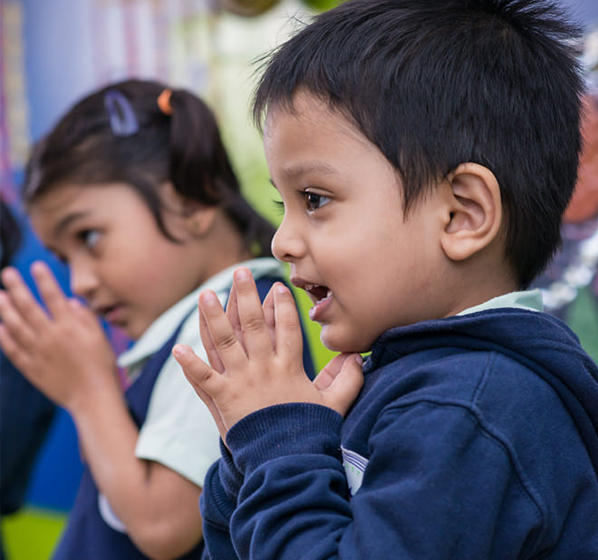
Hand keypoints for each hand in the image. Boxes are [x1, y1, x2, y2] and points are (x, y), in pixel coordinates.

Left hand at [0, 262, 119, 411]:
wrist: (93, 397)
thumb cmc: (102, 366)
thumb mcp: (100, 338)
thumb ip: (85, 317)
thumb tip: (70, 302)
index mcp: (71, 328)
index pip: (54, 297)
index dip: (44, 280)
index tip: (35, 266)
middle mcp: (51, 337)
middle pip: (29, 308)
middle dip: (17, 288)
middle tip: (7, 273)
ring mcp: (39, 353)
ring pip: (16, 326)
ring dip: (5, 309)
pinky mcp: (32, 369)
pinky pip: (13, 350)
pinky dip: (5, 338)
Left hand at [173, 267, 363, 440]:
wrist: (286, 462)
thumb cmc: (308, 433)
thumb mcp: (333, 405)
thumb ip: (347, 380)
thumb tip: (359, 358)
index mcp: (290, 368)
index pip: (288, 329)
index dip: (283, 307)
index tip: (278, 286)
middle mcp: (264, 368)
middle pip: (255, 325)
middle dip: (246, 296)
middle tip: (240, 273)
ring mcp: (242, 382)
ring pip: (226, 343)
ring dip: (214, 318)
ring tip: (205, 294)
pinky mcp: (224, 399)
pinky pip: (204, 378)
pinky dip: (191, 364)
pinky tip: (177, 348)